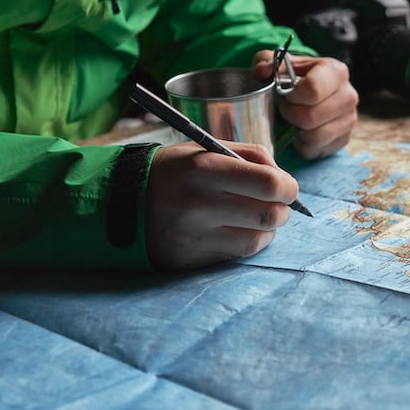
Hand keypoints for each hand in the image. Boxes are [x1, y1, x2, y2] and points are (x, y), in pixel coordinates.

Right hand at [144, 141, 297, 270]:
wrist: (121, 202)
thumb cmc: (174, 171)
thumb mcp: (205, 150)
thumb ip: (249, 156)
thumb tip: (285, 179)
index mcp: (204, 169)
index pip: (269, 184)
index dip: (288, 187)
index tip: (287, 187)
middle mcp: (199, 204)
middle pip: (269, 215)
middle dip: (282, 210)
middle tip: (276, 204)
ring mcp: (194, 236)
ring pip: (257, 240)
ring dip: (267, 230)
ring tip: (258, 218)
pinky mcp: (190, 259)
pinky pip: (236, 255)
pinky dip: (247, 242)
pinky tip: (238, 230)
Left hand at [253, 51, 357, 158]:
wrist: (311, 92)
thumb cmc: (294, 77)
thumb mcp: (279, 64)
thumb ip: (266, 62)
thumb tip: (261, 72)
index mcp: (335, 72)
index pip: (312, 90)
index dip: (291, 96)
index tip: (285, 94)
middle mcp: (348, 95)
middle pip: (311, 117)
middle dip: (291, 115)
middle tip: (286, 109)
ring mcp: (349, 119)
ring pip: (314, 136)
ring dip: (296, 131)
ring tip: (294, 119)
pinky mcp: (344, 139)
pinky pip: (315, 150)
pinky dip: (303, 144)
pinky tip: (302, 131)